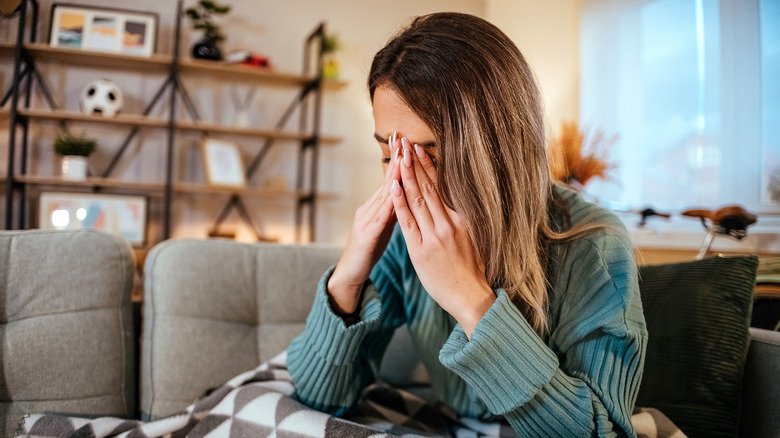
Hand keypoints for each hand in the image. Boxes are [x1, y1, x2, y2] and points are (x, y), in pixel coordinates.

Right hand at [328, 134, 401, 313]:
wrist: (349, 275)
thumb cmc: (369, 250)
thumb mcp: (385, 227)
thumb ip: (395, 210)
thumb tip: (410, 193)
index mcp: (377, 207)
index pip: (391, 179)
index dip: (399, 159)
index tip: (407, 139)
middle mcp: (369, 209)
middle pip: (386, 181)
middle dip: (395, 158)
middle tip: (402, 136)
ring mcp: (365, 221)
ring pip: (384, 195)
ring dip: (393, 175)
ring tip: (402, 157)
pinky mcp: (366, 236)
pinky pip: (379, 218)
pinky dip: (388, 204)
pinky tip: (395, 193)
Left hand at [391, 137, 494, 337]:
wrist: (471, 297)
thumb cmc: (472, 270)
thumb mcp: (473, 239)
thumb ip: (461, 220)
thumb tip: (454, 203)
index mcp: (461, 219)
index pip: (442, 188)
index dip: (430, 167)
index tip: (421, 149)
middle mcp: (448, 223)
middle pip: (429, 188)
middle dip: (416, 164)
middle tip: (406, 145)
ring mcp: (434, 236)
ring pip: (417, 200)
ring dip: (406, 177)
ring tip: (398, 158)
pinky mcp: (421, 250)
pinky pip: (408, 222)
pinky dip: (400, 203)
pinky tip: (393, 188)